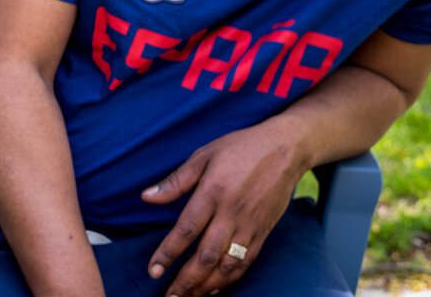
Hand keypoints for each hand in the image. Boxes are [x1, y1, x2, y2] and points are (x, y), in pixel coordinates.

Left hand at [141, 124, 306, 294]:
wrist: (284, 150)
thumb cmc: (239, 149)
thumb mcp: (203, 156)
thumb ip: (175, 181)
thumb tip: (146, 197)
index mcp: (212, 192)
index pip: (186, 230)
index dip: (168, 253)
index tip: (154, 271)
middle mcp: (231, 213)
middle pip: (206, 255)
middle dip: (187, 280)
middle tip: (170, 296)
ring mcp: (250, 226)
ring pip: (227, 265)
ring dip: (207, 285)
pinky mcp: (263, 232)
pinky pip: (246, 262)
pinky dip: (230, 279)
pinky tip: (216, 288)